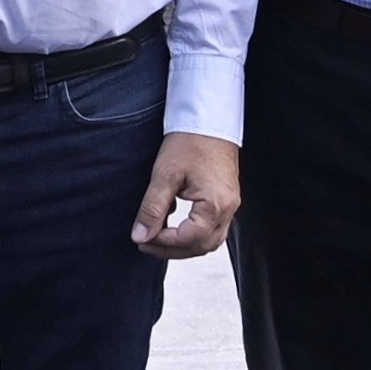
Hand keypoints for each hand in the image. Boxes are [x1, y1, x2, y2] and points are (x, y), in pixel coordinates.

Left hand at [132, 131, 239, 256]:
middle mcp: (228, 209)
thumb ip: (152, 209)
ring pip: (209, 241)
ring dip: (184, 246)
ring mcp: (230, 205)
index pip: (188, 239)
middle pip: (201, 246)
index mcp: (215, 205)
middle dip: (172, 250)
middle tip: (145, 244)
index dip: (163, 243)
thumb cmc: (190, 141)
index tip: (142, 238)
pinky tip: (174, 226)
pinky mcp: (226, 200)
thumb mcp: (165, 175)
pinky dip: (193, 234)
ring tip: (157, 238)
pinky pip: (213, 228)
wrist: (209, 119)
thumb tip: (140, 236)